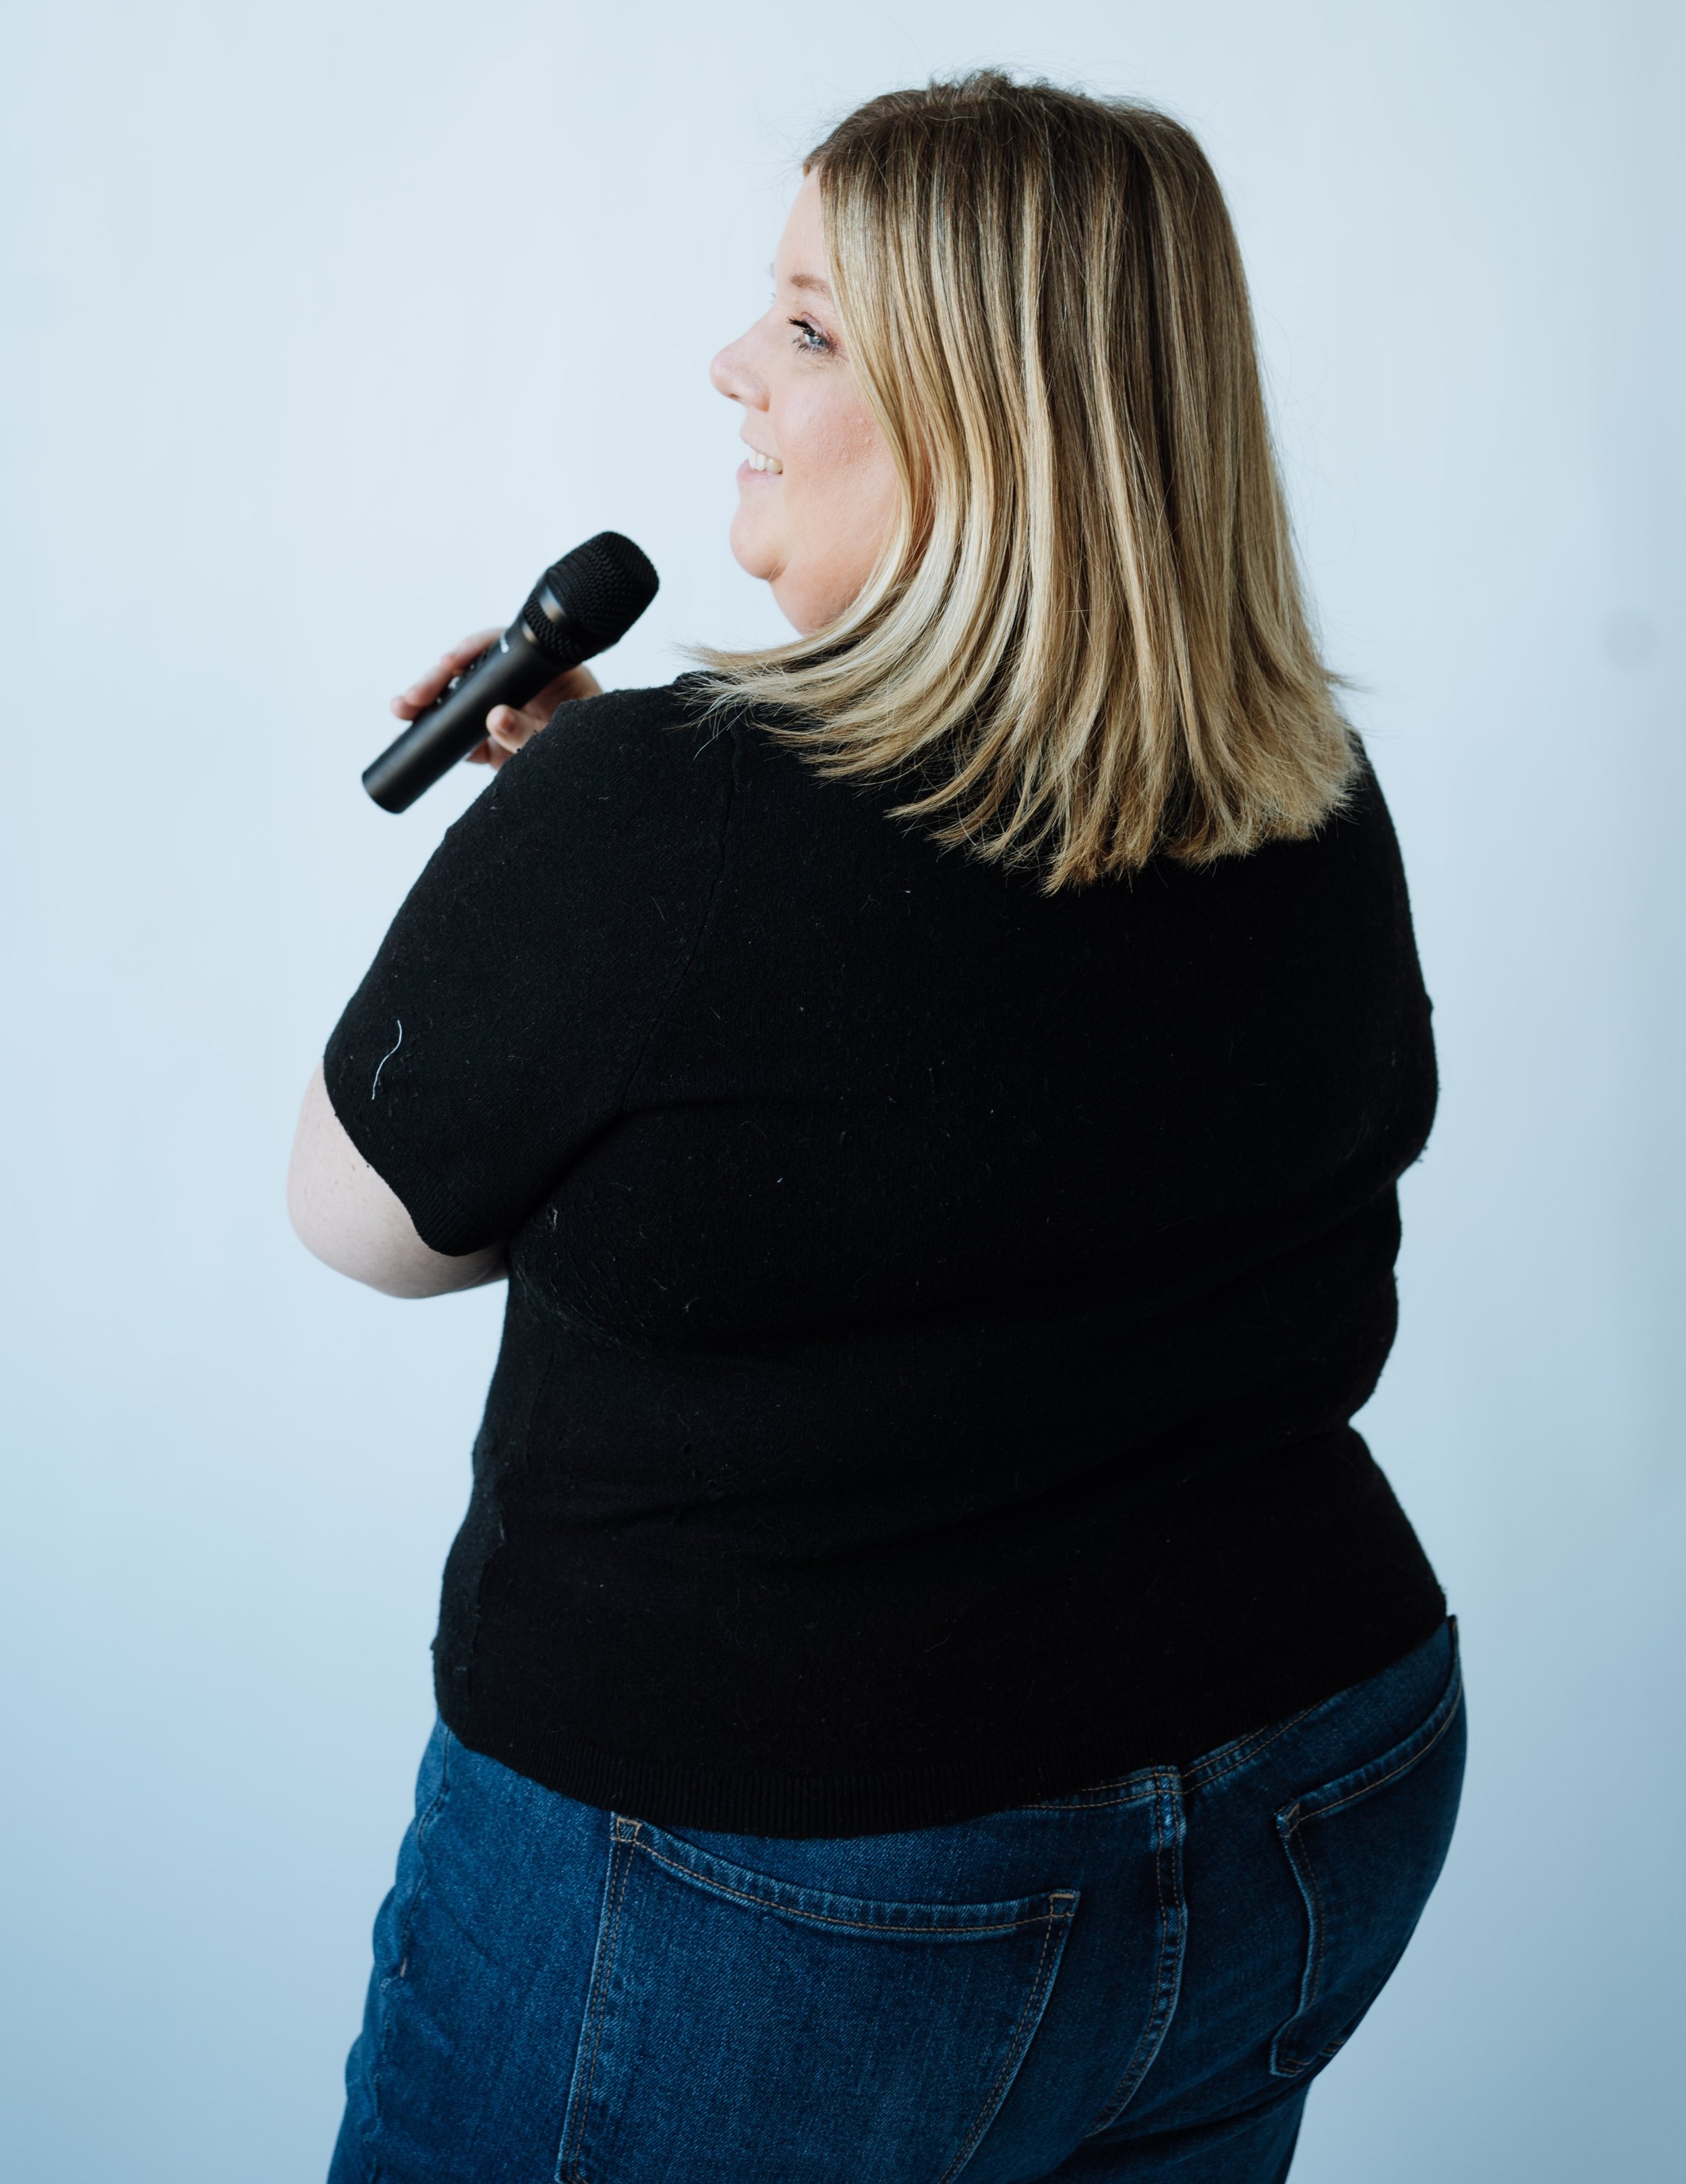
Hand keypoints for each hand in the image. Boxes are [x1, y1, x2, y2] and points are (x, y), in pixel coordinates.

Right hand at [390, 630, 603, 770]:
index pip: (504, 650)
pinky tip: (417, 740)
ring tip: (402, 711)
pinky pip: (463, 738)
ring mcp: (506, 714)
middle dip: (437, 682)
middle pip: (472, 674)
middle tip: (411, 698)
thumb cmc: (592, 754)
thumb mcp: (562, 742)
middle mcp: (523, 688)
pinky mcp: (496, 742)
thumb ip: (531, 732)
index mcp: (548, 674)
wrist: (601, 790)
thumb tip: (495, 718)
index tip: (449, 662)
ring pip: (461, 703)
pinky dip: (441, 740)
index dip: (471, 651)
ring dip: (429, 707)